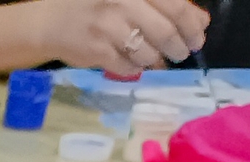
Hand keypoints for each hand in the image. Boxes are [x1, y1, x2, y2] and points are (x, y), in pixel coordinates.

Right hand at [43, 0, 206, 71]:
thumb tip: (200, 21)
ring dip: (158, 59)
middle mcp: (124, 3)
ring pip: (148, 52)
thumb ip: (163, 3)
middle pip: (165, 31)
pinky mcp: (97, 52)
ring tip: (159, 58)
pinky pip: (127, 66)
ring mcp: (109, 29)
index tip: (199, 34)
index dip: (192, 23)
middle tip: (183, 52)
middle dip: (179, 45)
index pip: (176, 5)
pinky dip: (137, 67)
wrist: (50, 20)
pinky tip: (137, 64)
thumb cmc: (97, 3)